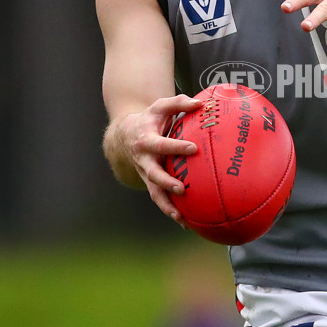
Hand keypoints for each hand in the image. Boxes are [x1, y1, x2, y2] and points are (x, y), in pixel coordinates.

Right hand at [117, 94, 201, 221]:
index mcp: (146, 140)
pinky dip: (169, 211)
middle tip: (182, 189)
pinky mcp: (150, 184)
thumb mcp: (160, 106)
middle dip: (166, 182)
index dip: (176, 147)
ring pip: (154, 193)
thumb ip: (178, 103)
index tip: (193, 148)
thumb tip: (201, 104)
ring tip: (180, 218)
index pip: (161, 144)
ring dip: (165, 206)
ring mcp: (145, 174)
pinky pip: (159, 199)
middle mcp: (144, 160)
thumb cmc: (149, 119)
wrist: (125, 135)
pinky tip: (185, 223)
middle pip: (153, 174)